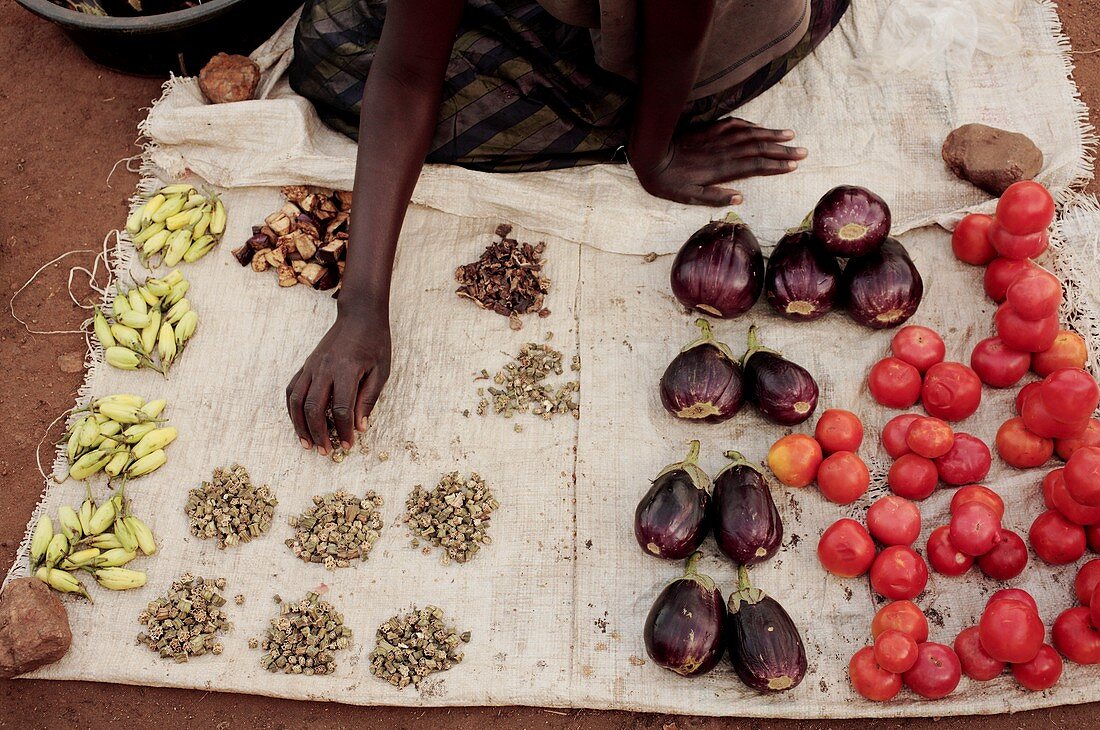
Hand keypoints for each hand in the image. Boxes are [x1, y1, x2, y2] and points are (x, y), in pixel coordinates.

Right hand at [286, 306, 390, 454]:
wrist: (360, 316)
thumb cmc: (375, 343)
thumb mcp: (381, 371)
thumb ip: (368, 399)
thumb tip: (360, 427)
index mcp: (346, 370)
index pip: (341, 409)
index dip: (344, 431)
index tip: (349, 445)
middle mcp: (324, 368)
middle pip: (314, 408)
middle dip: (319, 434)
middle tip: (326, 452)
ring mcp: (311, 366)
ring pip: (297, 401)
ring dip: (300, 425)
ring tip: (307, 444)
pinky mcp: (306, 365)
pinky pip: (292, 390)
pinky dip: (293, 409)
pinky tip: (299, 423)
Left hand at [630, 118, 806, 205]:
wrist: (650, 154)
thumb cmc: (667, 181)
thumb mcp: (689, 197)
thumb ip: (714, 197)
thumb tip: (740, 198)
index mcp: (722, 169)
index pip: (756, 166)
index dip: (776, 166)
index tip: (794, 166)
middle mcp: (724, 151)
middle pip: (759, 149)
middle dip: (783, 151)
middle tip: (803, 152)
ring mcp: (717, 138)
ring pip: (750, 134)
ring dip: (771, 134)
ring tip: (790, 135)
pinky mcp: (709, 129)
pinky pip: (734, 124)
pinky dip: (750, 125)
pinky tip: (760, 127)